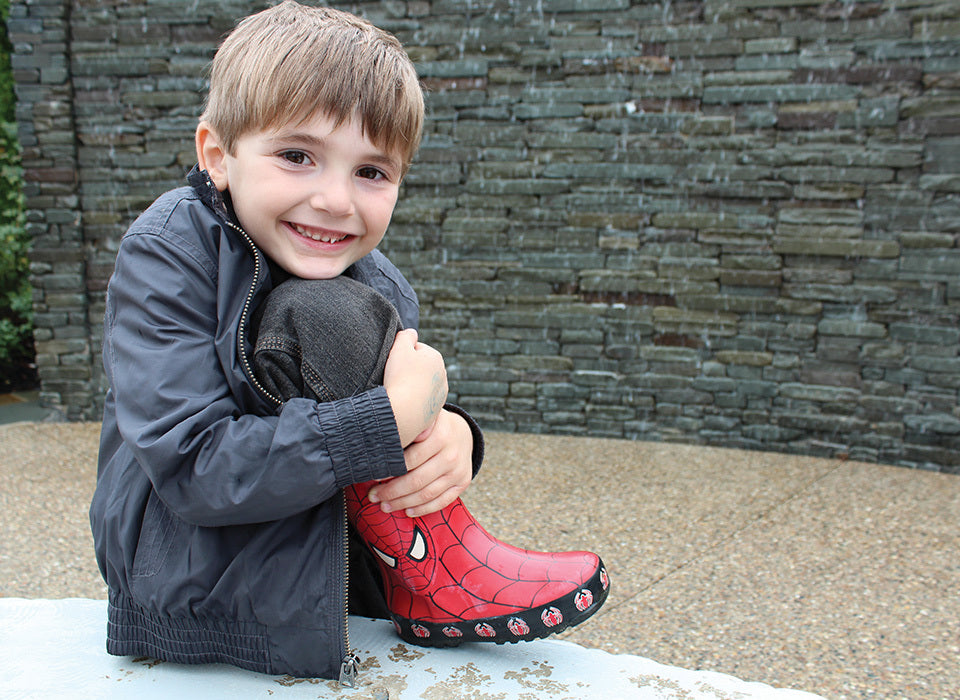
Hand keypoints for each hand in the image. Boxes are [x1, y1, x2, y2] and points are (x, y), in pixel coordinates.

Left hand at [368, 409, 472, 516]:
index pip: (411, 459)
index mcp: (440, 436)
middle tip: (374, 496)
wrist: (462, 433)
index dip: (390, 470)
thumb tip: (385, 437)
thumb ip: (410, 427)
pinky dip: (423, 509)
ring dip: (402, 503)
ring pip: (427, 494)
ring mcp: (458, 471)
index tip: (374, 476)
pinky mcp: (462, 483)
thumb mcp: (424, 418)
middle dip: (392, 491)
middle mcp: (451, 455)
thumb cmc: (433, 427)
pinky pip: (441, 501)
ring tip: (385, 506)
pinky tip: (407, 511)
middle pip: (417, 480)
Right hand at [383, 329, 446, 445]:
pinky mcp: (434, 411)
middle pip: (419, 368)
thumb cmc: (400, 377)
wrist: (402, 413)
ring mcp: (440, 395)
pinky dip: (412, 403)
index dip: (401, 355)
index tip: (394, 364)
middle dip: (407, 371)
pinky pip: (419, 403)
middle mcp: (442, 376)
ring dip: (410, 387)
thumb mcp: (399, 348)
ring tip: (399, 392)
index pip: (416, 350)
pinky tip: (404, 404)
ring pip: (420, 386)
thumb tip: (411, 333)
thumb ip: (405, 336)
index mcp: (436, 357)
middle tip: (395, 378)